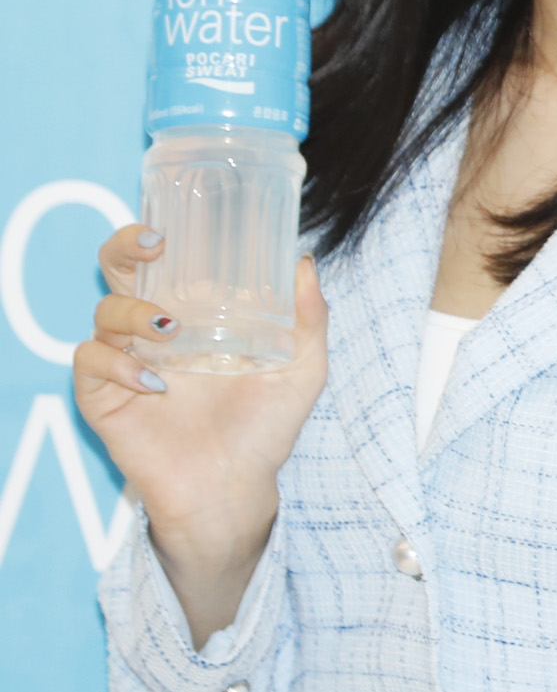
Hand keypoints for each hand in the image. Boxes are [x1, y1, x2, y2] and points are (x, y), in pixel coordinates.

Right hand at [73, 225, 327, 646]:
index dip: (161, 234)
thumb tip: (304, 261)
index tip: (171, 226)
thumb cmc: (266, 427)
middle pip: (120, 271)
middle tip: (151, 246)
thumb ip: (309, 319)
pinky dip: (114, 364)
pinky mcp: (106, 397)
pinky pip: (89, 363)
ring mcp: (129, 361)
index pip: (170, 259)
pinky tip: (153, 380)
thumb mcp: (302, 370)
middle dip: (123, 249)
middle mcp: (158, 329)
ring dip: (131, 311)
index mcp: (200, 313)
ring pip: (104, 312)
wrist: (234, 489)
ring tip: (168, 329)